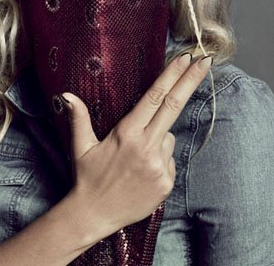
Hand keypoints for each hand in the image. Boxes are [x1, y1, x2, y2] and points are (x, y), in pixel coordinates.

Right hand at [61, 53, 211, 236]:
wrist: (94, 216)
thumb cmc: (87, 177)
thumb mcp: (81, 146)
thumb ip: (79, 117)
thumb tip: (67, 94)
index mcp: (127, 132)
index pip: (154, 97)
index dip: (171, 76)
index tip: (186, 58)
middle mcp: (146, 146)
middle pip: (174, 106)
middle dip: (191, 80)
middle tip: (206, 60)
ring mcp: (159, 165)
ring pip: (169, 136)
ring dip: (159, 137)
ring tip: (135, 156)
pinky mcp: (167, 182)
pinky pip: (169, 159)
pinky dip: (160, 158)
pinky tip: (142, 170)